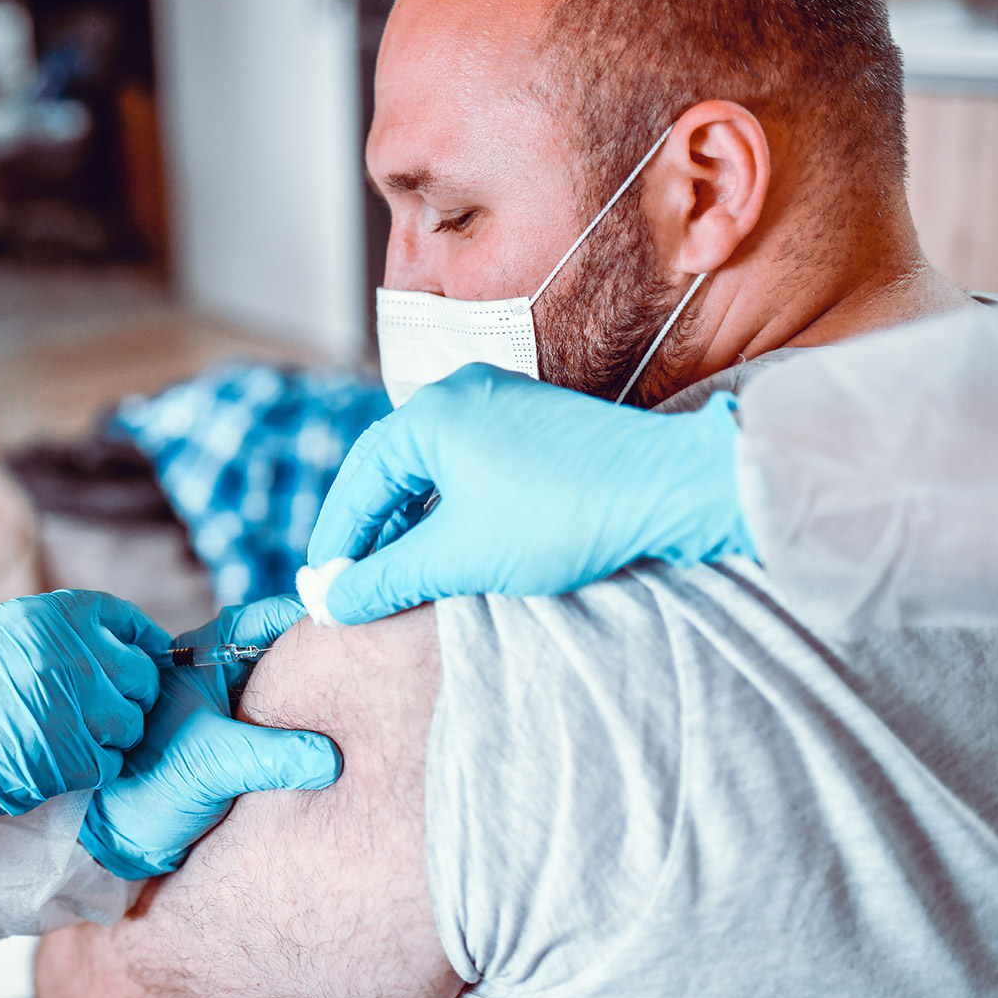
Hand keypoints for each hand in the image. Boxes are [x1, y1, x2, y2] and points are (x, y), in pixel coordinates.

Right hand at [0, 590, 169, 831]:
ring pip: (130, 726)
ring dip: (110, 737)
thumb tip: (100, 651)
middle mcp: (70, 655)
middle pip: (140, 678)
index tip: (136, 662)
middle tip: (99, 713)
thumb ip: (51, 636)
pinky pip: (108, 765)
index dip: (139, 646)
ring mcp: (73, 709)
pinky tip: (59, 765)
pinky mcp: (66, 760)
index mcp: (51, 615)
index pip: (128, 622)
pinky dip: (92, 770)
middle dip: (127, 697)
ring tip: (71, 741)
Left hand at [79, 597, 340, 878]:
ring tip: (368, 704)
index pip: (265, 621)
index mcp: (201, 657)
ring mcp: (234, 710)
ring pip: (289, 692)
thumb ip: (273, 755)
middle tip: (371, 667)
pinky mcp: (244, 744)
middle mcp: (221, 676)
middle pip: (284, 653)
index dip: (308, 619)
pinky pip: (287, 729)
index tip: (352, 624)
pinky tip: (344, 745)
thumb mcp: (214, 764)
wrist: (122, 837)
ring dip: (320, 702)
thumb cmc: (149, 787)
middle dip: (325, 660)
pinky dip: (312, 734)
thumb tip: (332, 758)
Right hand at [306, 364, 753, 623]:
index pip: (358, 481)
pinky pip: (466, 464)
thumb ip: (385, 580)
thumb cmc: (566, 515)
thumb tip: (334, 604)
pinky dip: (445, 507)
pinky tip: (446, 546)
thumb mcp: (459, 558)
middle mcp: (461, 394)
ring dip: (407, 522)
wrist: (674, 490)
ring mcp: (500, 404)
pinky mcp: (533, 426)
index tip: (323, 589)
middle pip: (388, 470)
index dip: (337, 543)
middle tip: (350, 586)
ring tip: (396, 574)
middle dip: (367, 532)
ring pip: (429, 469)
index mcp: (432, 413)